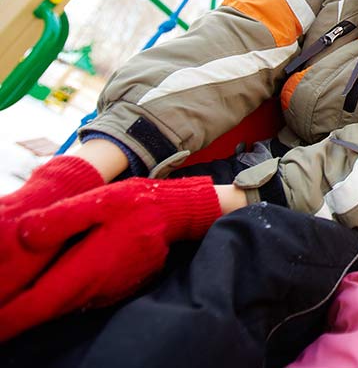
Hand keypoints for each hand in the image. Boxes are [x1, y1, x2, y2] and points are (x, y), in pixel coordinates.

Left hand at [0, 176, 220, 340]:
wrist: (177, 215)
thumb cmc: (139, 204)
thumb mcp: (102, 200)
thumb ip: (64, 217)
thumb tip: (25, 234)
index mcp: (84, 270)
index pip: (34, 306)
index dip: (6, 319)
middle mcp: (91, 291)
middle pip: (40, 313)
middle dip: (12, 315)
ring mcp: (102, 294)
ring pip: (56, 308)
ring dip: (33, 306)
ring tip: (9, 302)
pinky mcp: (109, 291)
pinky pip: (74, 300)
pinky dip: (55, 297)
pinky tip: (46, 285)